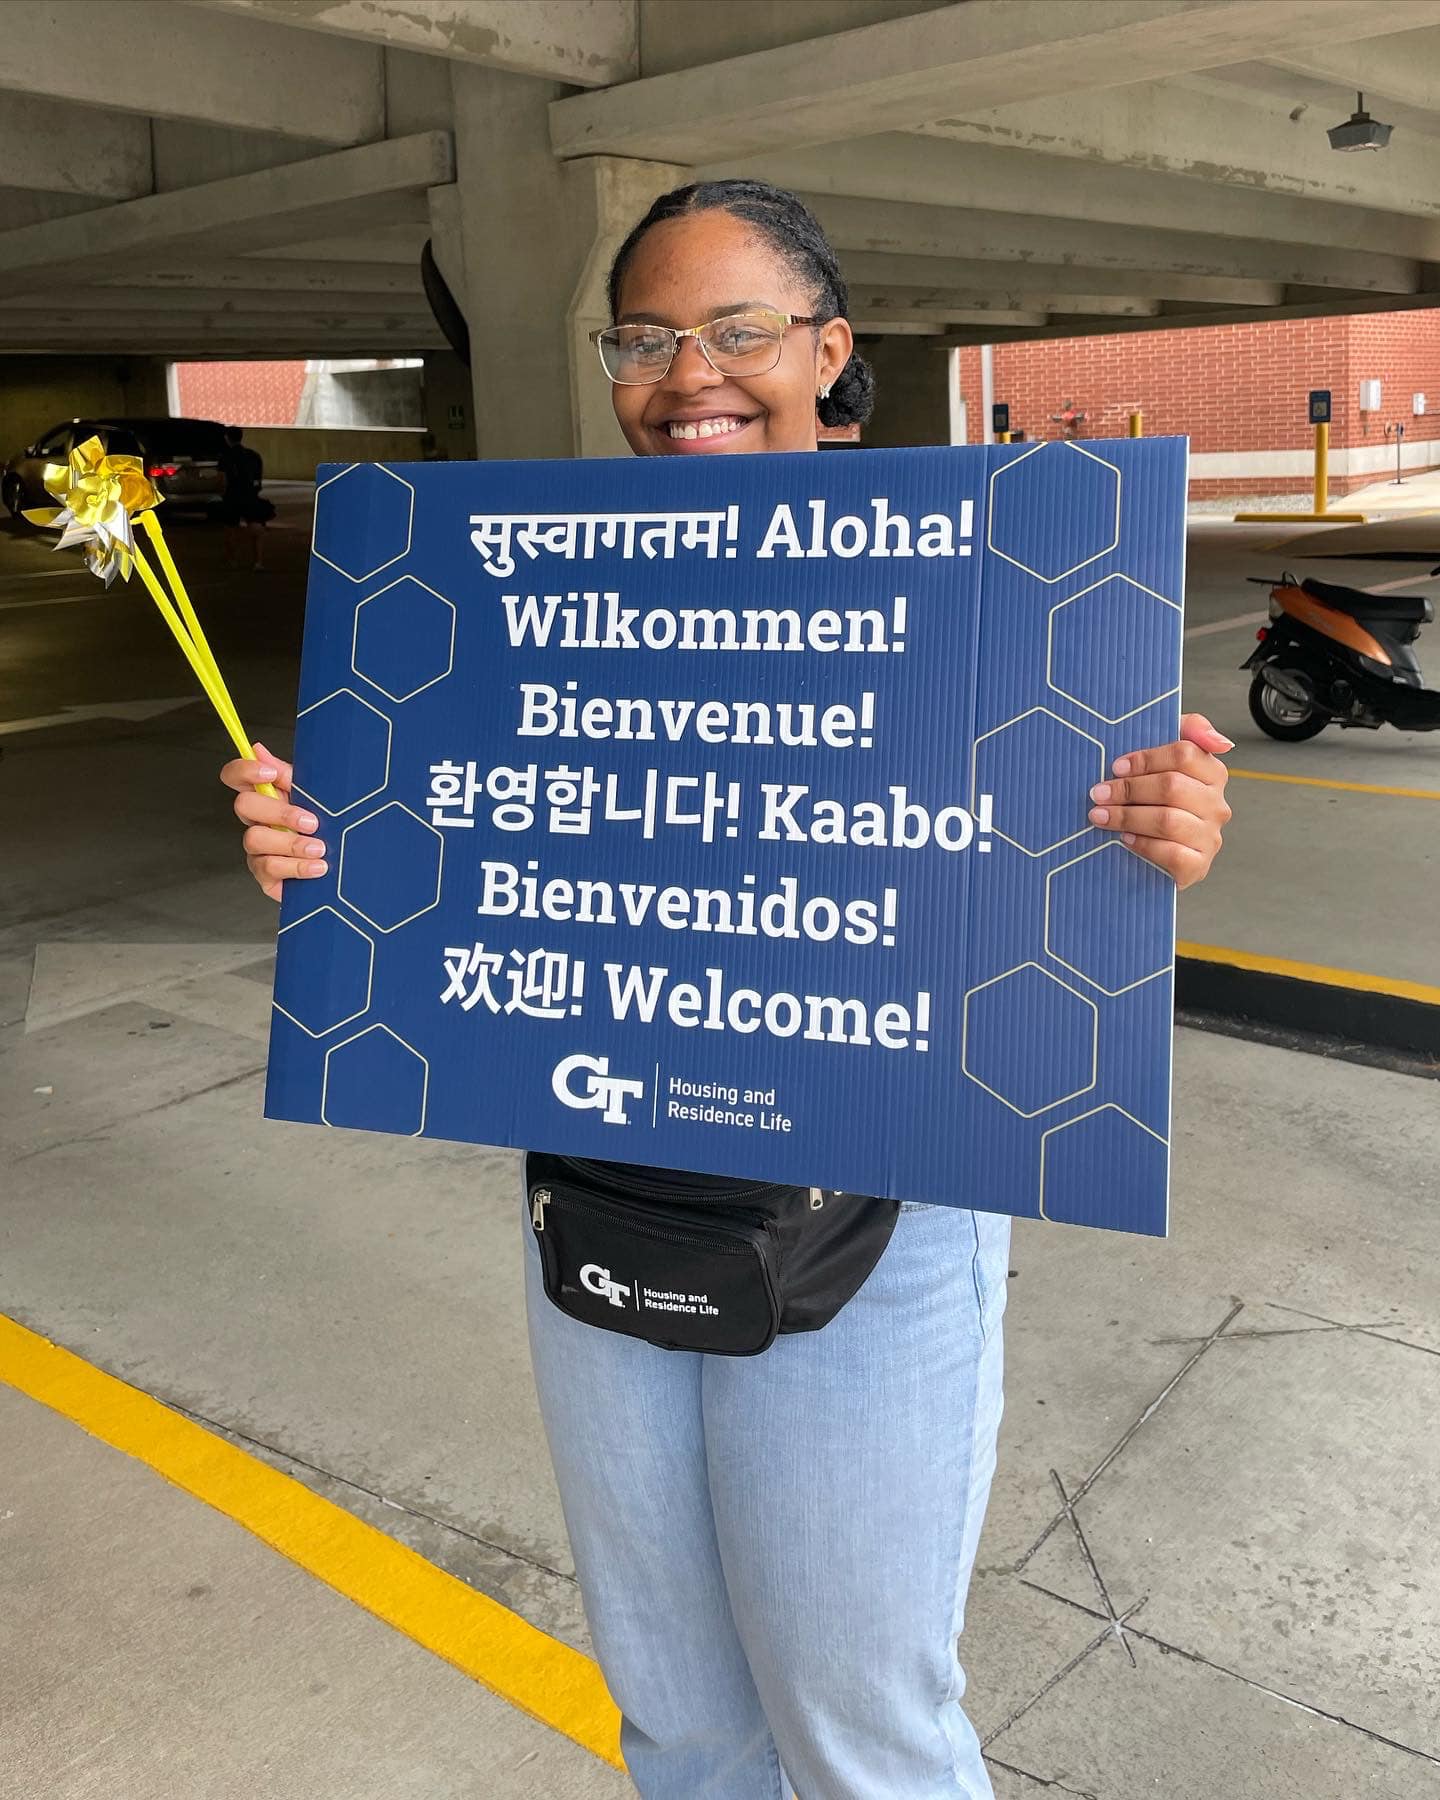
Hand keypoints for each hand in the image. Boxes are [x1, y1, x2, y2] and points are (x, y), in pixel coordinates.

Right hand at [220, 740, 327, 901]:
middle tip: (311, 822)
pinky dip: (296, 867)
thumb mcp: (313, 798)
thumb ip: (288, 776)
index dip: (244, 770)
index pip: (235, 776)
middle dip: (279, 812)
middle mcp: (256, 823)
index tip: (270, 774)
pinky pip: (269, 869)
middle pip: (243, 805)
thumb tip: (259, 750)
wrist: (342, 871)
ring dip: (291, 843)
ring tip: (320, 848)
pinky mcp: (265, 876)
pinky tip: (317, 867)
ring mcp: (258, 850)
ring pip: (255, 839)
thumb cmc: (326, 830)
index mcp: (265, 799)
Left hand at [1086, 713, 1232, 888]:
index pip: (1185, 754)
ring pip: (1168, 820)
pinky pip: (1171, 853)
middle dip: (1128, 789)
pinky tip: (1125, 839)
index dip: (1146, 758)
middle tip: (1098, 793)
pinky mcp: (1197, 866)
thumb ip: (1190, 731)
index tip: (1116, 766)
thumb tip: (1218, 741)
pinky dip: (1143, 845)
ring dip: (1127, 816)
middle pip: (1171, 786)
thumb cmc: (1153, 802)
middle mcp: (1216, 805)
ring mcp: (1209, 837)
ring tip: (1100, 816)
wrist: (1150, 858)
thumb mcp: (1164, 760)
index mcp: (1212, 774)